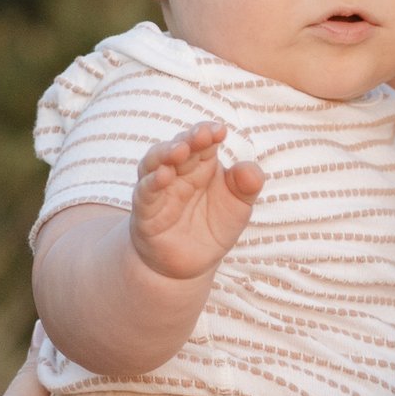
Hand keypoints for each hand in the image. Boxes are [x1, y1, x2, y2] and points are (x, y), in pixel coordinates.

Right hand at [130, 121, 263, 282]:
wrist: (188, 264)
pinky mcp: (145, 209)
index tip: (220, 131)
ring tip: (180, 149)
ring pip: (155, 162)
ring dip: (166, 153)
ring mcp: (159, 188)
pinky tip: (163, 175)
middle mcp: (178, 171)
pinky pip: (146, 191)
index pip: (203, 142)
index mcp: (202, 164)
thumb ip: (246, 186)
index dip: (209, 133)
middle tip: (202, 135)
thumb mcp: (238, 207)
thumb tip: (249, 170)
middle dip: (190, 138)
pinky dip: (152, 182)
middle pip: (180, 146)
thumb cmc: (212, 227)